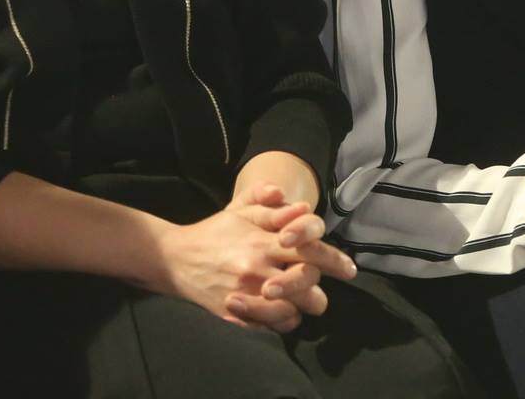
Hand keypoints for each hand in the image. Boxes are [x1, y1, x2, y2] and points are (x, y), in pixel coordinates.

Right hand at [152, 182, 355, 331]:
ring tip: (306, 299)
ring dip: (304, 304)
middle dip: (322, 285)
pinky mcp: (236, 312)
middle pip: (308, 281)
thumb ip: (267, 199)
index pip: (309, 248)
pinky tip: (286, 311)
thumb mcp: (240, 208)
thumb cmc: (215, 232)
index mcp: (263, 239)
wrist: (175, 258)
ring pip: (294, 307)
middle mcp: (258, 267)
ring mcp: (247, 292)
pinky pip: (273, 324)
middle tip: (325, 287)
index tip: (349, 269)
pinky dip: (285, 320)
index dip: (334, 259)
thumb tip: (299, 204)